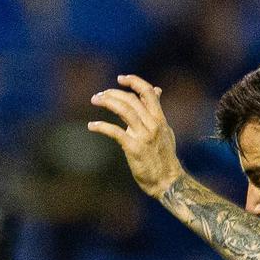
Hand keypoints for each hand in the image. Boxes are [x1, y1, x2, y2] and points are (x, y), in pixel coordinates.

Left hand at [87, 74, 182, 197]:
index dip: (134, 81)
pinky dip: (101, 126)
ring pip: (124, 110)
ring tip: (95, 101)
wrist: (167, 180)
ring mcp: (143, 135)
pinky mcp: (134, 148)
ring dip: (107, 102)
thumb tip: (157, 90)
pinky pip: (115, 132)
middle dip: (113, 93)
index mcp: (159, 118)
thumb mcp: (165, 130)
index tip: (120, 78)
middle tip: (99, 95)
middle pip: (131, 99)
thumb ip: (157, 111)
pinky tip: (91, 125)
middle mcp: (152, 124)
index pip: (148, 92)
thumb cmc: (164, 156)